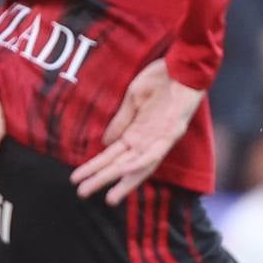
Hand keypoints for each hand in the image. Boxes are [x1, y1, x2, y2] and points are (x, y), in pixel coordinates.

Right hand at [72, 59, 202, 203]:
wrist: (184, 65)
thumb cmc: (161, 78)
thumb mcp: (134, 98)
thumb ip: (121, 121)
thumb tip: (105, 143)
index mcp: (136, 132)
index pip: (112, 155)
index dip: (95, 167)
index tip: (78, 178)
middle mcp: (147, 140)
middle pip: (120, 165)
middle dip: (101, 179)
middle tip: (81, 194)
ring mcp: (159, 139)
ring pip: (137, 166)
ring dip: (121, 181)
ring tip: (107, 197)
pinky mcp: (171, 134)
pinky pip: (154, 153)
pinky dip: (141, 164)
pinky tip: (126, 172)